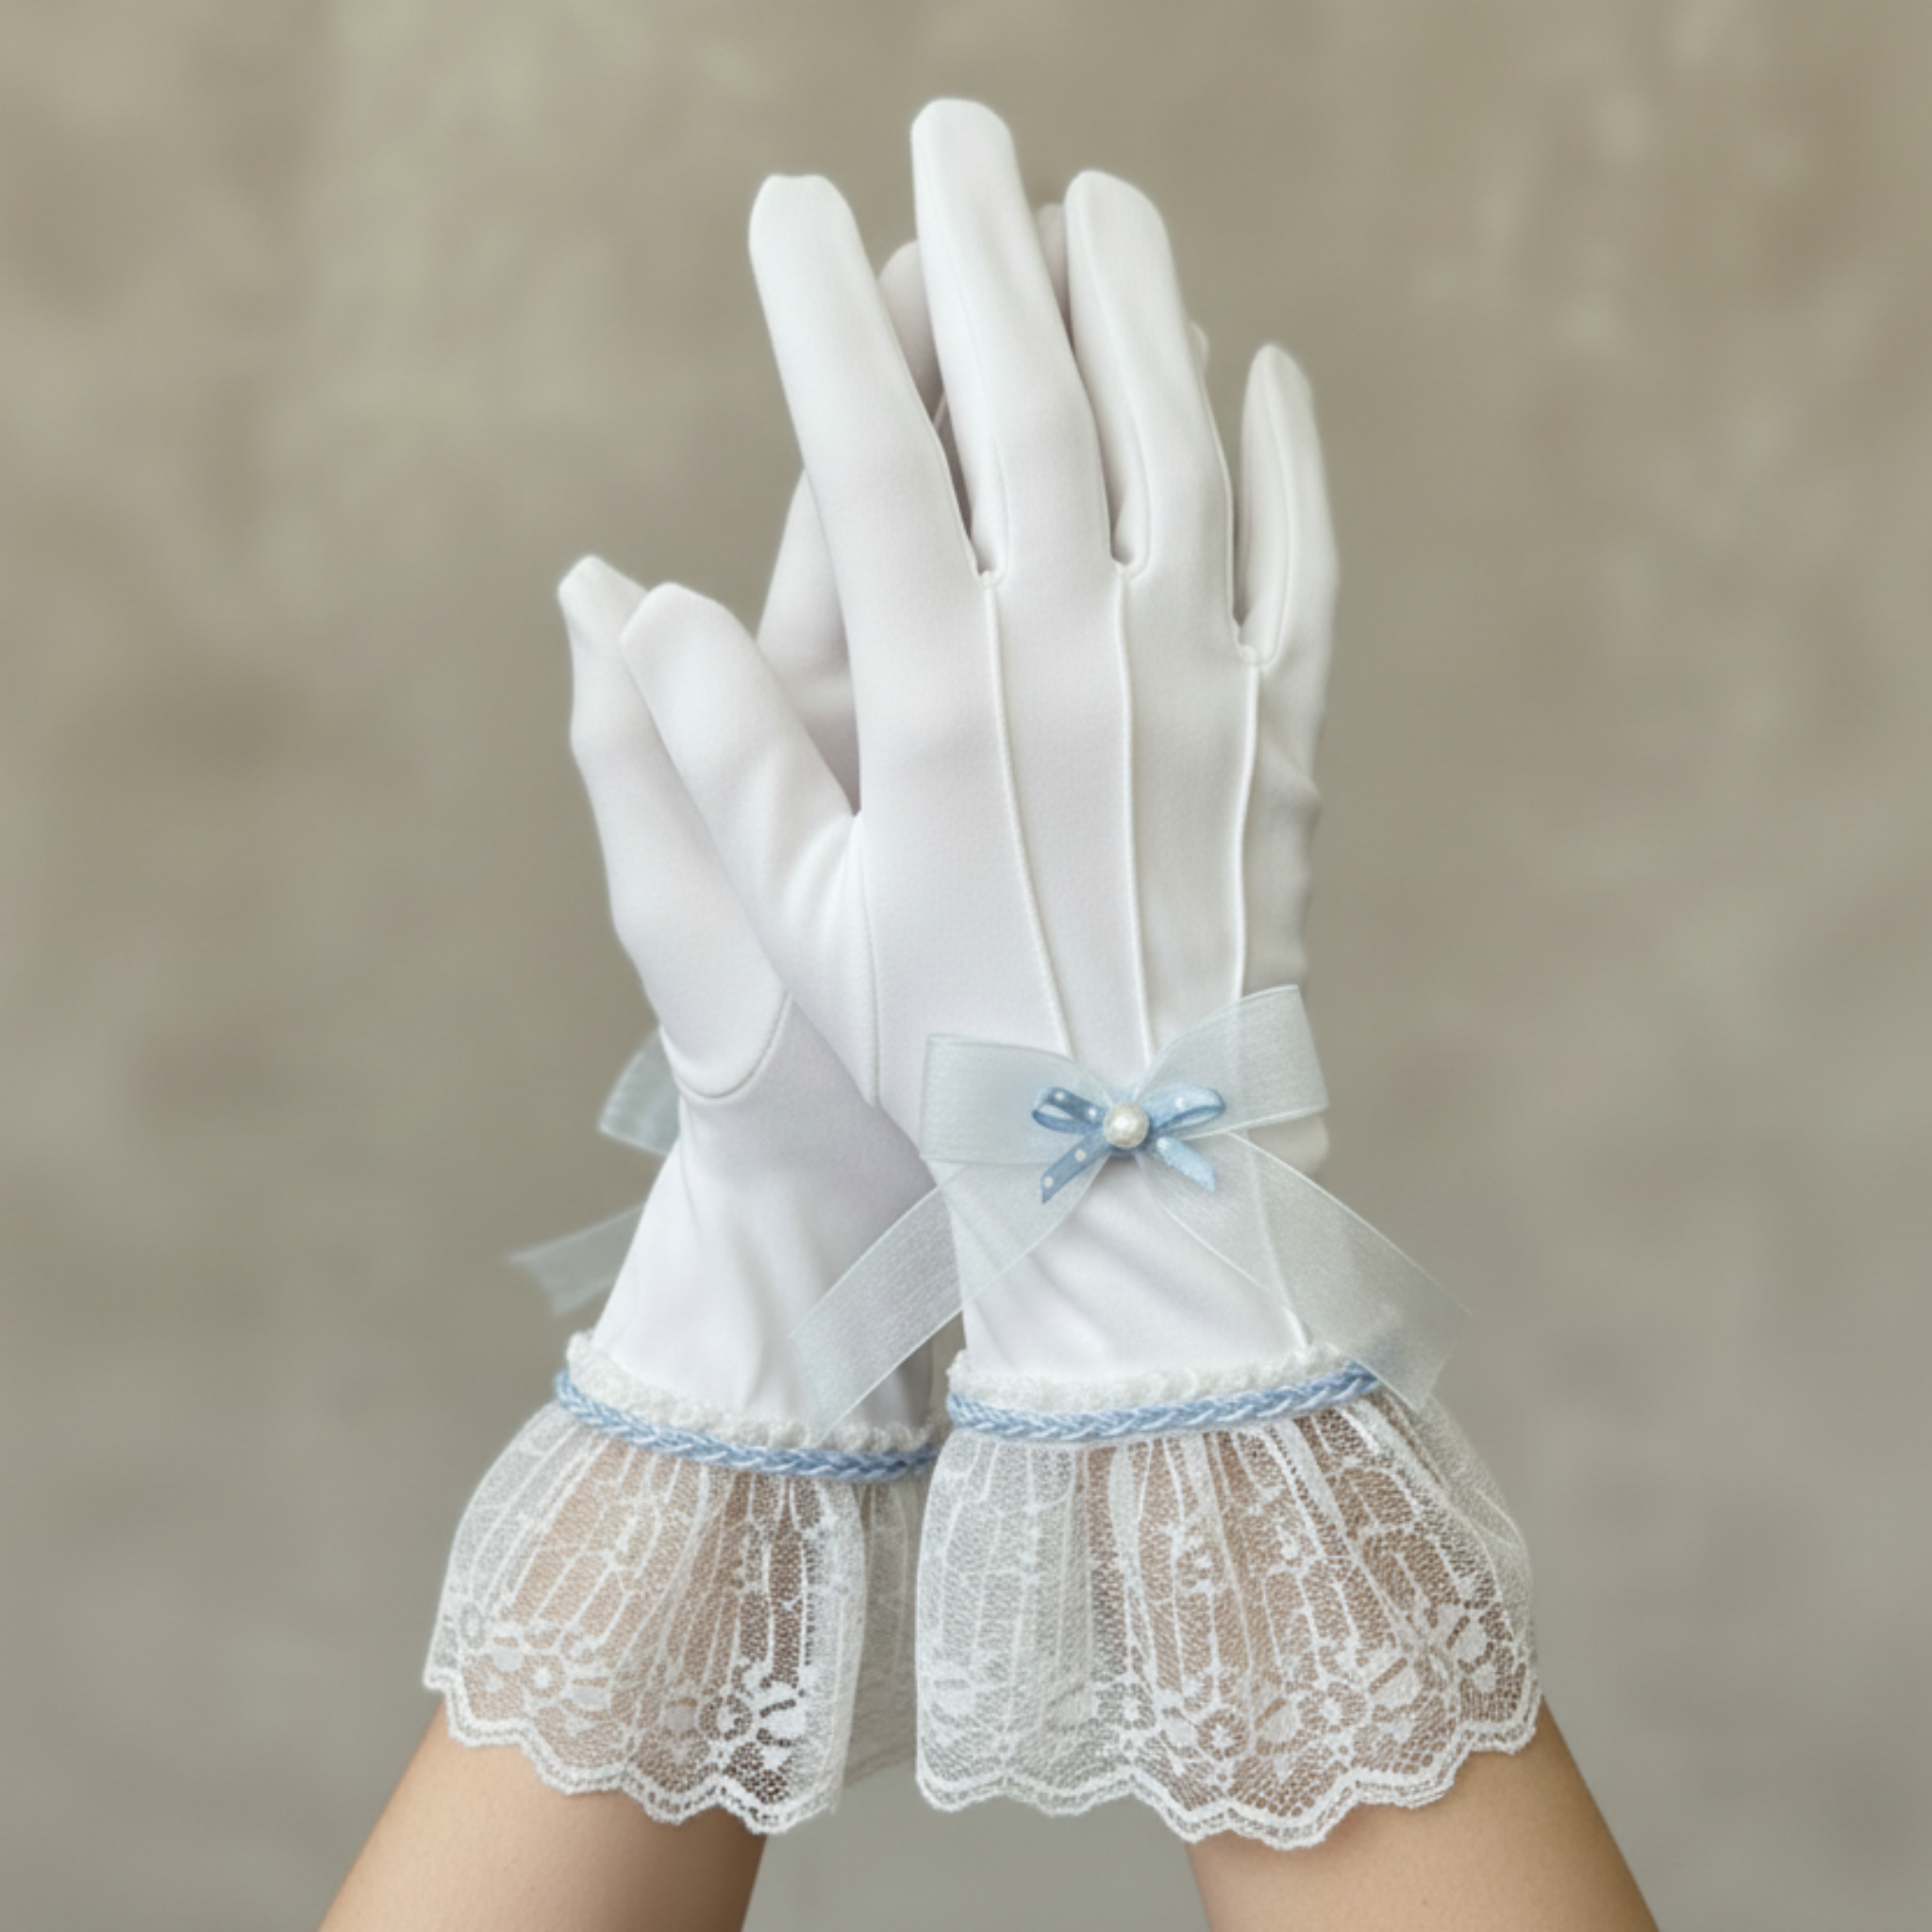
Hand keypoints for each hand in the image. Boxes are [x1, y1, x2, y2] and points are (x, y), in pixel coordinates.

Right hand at [625, 100, 1343, 1391]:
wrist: (1140, 1174)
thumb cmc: (944, 1059)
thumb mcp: (792, 926)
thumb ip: (704, 752)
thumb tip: (622, 594)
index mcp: (937, 703)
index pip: (869, 457)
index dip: (822, 317)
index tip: (788, 210)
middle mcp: (1079, 662)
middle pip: (1028, 404)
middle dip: (980, 251)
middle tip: (953, 131)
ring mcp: (1200, 687)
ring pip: (1173, 447)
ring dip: (1134, 309)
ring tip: (1097, 205)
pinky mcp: (1282, 736)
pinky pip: (1298, 563)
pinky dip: (1285, 460)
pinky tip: (1261, 375)